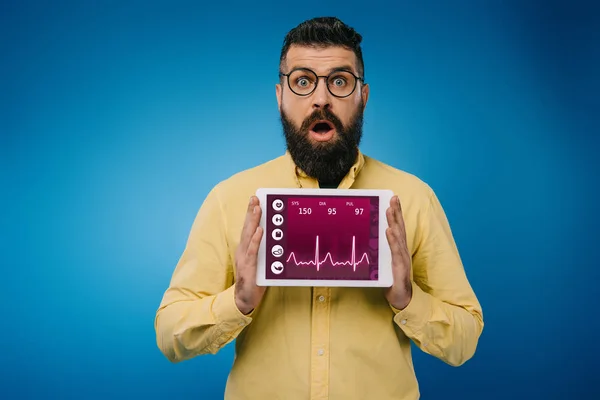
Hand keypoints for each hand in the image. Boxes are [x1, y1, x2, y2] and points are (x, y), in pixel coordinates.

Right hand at [234, 196, 265, 314]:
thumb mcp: (259, 262)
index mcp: (245, 249)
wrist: (244, 299)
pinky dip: (255, 240)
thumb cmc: (253, 281)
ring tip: (257, 209)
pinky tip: (259, 231)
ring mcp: (244, 259)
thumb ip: (263, 250)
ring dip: (253, 222)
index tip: (255, 201)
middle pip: (246, 228)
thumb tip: (273, 237)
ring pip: (248, 236)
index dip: (251, 214)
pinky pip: (253, 252)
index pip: (248, 228)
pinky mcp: (248, 268)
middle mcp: (242, 251)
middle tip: (254, 198)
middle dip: (251, 212)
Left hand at [384, 195, 412, 309]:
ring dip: (394, 222)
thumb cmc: (392, 281)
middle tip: (393, 198)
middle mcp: (402, 251)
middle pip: (399, 228)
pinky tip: (390, 231)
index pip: (397, 228)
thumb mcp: (383, 264)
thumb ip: (379, 253)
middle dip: (396, 212)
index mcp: (398, 249)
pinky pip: (396, 253)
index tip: (393, 199)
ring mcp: (402, 259)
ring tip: (390, 210)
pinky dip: (393, 241)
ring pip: (398, 238)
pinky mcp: (400, 268)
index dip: (396, 214)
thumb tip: (367, 240)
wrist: (402, 300)